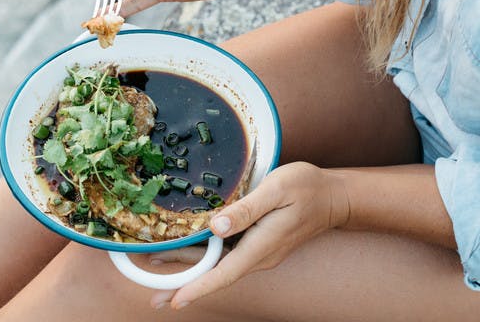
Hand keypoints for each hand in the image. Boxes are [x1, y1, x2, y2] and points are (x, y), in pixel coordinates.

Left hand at [149, 162, 349, 308]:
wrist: (334, 197)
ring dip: (191, 269)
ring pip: (220, 265)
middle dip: (184, 283)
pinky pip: (228, 255)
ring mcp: (260, 252)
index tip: (174, 300)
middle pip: (215, 273)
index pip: (224, 274)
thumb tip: (215, 226)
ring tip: (161, 271)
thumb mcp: (276, 190)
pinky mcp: (260, 244)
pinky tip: (191, 251)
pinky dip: (206, 256)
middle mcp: (259, 256)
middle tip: (153, 295)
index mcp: (261, 246)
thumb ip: (246, 209)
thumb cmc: (306, 188)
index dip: (197, 288)